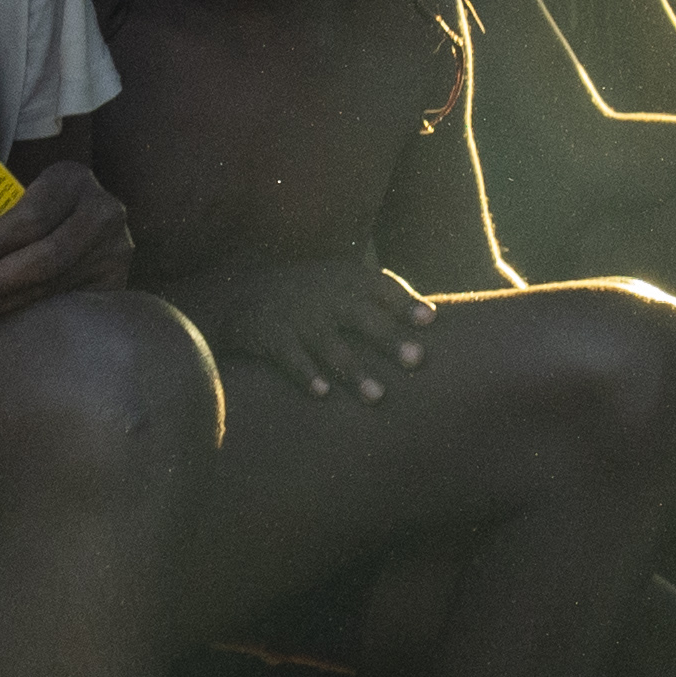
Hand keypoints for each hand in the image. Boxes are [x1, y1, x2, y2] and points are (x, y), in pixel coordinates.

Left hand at [0, 161, 133, 328]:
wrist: (94, 224)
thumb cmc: (40, 211)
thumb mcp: (26, 197)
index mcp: (71, 179)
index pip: (28, 217)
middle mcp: (104, 212)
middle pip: (44, 256)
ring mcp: (116, 251)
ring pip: (55, 286)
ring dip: (5, 305)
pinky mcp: (118, 284)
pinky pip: (68, 306)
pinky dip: (28, 315)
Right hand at [191, 258, 435, 403]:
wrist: (239, 292)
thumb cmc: (306, 293)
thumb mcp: (339, 281)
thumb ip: (378, 297)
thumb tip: (436, 317)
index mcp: (346, 279)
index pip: (382, 287)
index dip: (405, 302)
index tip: (430, 319)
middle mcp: (325, 296)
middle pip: (363, 318)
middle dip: (390, 339)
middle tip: (416, 360)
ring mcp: (298, 317)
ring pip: (331, 347)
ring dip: (355, 372)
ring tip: (377, 397)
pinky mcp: (271, 335)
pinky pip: (291, 358)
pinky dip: (306, 374)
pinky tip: (322, 393)